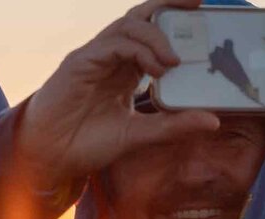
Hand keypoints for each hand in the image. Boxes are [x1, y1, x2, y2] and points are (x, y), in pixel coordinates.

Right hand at [20, 0, 219, 191]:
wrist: (52, 156)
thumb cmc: (89, 143)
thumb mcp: (140, 134)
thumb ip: (173, 125)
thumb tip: (213, 120)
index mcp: (125, 69)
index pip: (152, 33)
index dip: (174, 19)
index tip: (202, 13)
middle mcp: (111, 57)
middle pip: (141, 18)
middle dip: (168, 5)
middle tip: (197, 3)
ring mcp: (95, 57)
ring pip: (128, 27)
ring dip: (155, 37)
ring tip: (174, 60)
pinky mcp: (80, 63)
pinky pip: (113, 44)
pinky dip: (138, 50)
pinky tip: (155, 68)